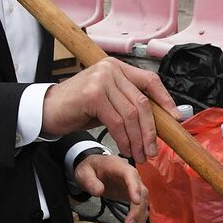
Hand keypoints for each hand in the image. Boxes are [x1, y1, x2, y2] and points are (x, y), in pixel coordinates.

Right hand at [41, 58, 178, 164]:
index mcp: (117, 67)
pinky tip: (126, 149)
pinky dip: (124, 139)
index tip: (176, 119)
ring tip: (141, 155)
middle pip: (142, 102)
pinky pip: (117, 122)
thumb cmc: (79, 108)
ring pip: (131, 114)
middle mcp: (111, 69)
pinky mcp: (93, 95)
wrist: (46, 111)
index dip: (165, 100)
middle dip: (151, 130)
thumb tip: (163, 117)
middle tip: (153, 150)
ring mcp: (101, 80)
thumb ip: (130, 103)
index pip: (150, 80)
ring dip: (138, 139)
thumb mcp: (109, 101)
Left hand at [74, 152, 149, 222]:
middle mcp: (132, 178)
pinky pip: (139, 212)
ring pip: (143, 205)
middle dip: (137, 212)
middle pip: (141, 193)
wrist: (95, 169)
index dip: (135, 188)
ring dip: (138, 222)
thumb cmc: (90, 169)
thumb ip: (90, 181)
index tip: (136, 201)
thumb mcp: (84, 172)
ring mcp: (135, 189)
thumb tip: (100, 191)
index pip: (131, 175)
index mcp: (120, 167)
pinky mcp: (134, 199)